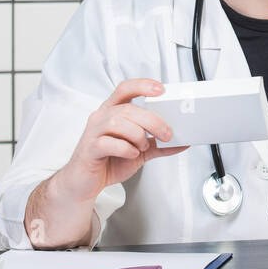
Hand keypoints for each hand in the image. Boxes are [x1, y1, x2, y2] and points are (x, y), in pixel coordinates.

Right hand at [53, 78, 189, 204]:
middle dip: (152, 120)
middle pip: (128, 108)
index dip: (142, 85)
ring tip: (142, 147)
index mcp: (113, 111)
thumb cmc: (108, 161)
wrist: (85, 183)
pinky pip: (108, 143)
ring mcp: (93, 132)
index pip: (125, 89)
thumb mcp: (139, 151)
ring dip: (137, 136)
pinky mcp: (89, 149)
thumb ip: (159, 145)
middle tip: (167, 133)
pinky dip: (125, 149)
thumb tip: (182, 142)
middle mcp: (101, 117)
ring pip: (118, 123)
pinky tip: (131, 154)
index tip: (161, 89)